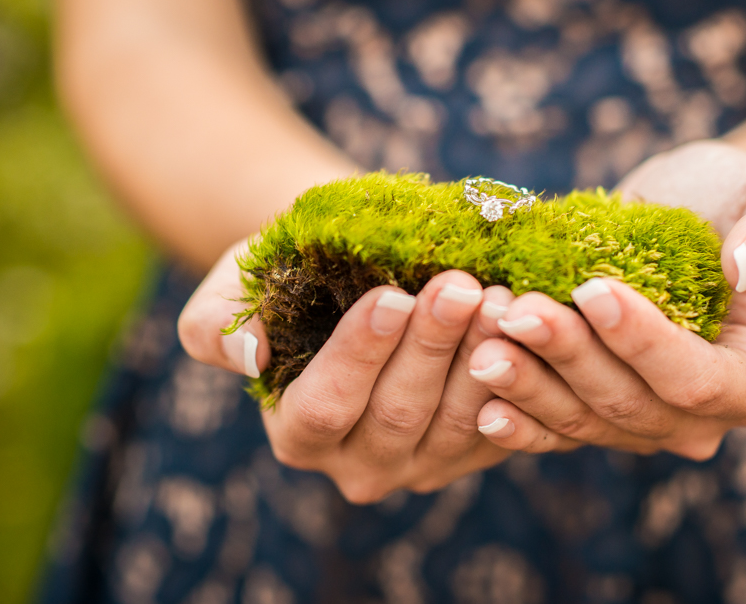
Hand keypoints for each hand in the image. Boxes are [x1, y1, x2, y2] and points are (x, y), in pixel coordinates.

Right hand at [178, 242, 516, 503]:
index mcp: (299, 432)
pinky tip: (528, 327)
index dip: (360, 353)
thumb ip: (217, 323)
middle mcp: (359, 463)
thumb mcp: (237, 286)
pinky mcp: (474, 452)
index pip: (325, 404)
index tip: (392, 295)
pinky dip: (517, 378)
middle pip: (399, 413)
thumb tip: (250, 352)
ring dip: (482, 358)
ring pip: (457, 421)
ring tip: (501, 298)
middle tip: (461, 285)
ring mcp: (422, 465)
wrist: (353, 280)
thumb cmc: (290, 279)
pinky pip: (503, 424)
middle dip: (432, 345)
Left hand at [469, 141, 745, 458]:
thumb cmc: (736, 198)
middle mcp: (696, 419)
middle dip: (568, 358)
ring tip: (482, 340)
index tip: (593, 289)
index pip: (697, 381)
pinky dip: (518, 421)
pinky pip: (553, 430)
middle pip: (627, 406)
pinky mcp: (590, 413)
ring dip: (529, 384)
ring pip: (581, 421)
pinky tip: (480, 403)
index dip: (644, 344)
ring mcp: (639, 423)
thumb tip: (745, 266)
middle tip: (513, 309)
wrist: (683, 210)